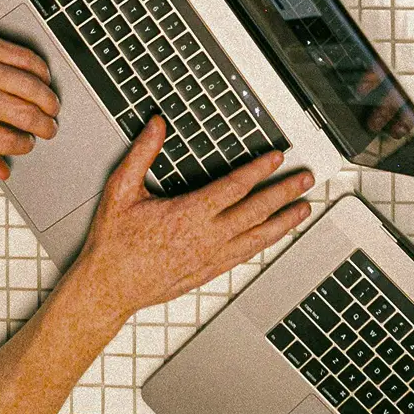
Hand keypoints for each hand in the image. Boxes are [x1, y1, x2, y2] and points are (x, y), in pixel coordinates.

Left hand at [0, 11, 59, 178]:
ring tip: (51, 107)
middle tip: (49, 128)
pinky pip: (24, 57)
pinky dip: (40, 69)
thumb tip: (1, 171)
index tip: (28, 144)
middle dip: (45, 126)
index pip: (7, 141)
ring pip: (32, 86)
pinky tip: (43, 78)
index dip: (24, 146)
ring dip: (48, 100)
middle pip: (26, 115)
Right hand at [75, 116, 313, 318]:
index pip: (234, 188)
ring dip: (284, 222)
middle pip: (256, 212)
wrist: (109, 287)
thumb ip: (142, 154)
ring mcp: (210, 258)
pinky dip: (265, 243)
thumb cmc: (114, 243)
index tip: (276, 157)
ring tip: (303, 210)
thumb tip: (157, 126)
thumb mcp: (121, 190)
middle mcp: (206, 238)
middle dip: (284, 193)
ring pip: (257, 237)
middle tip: (305, 180)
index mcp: (188, 215)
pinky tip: (274, 237)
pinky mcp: (208, 272)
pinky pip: (245, 255)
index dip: (259, 170)